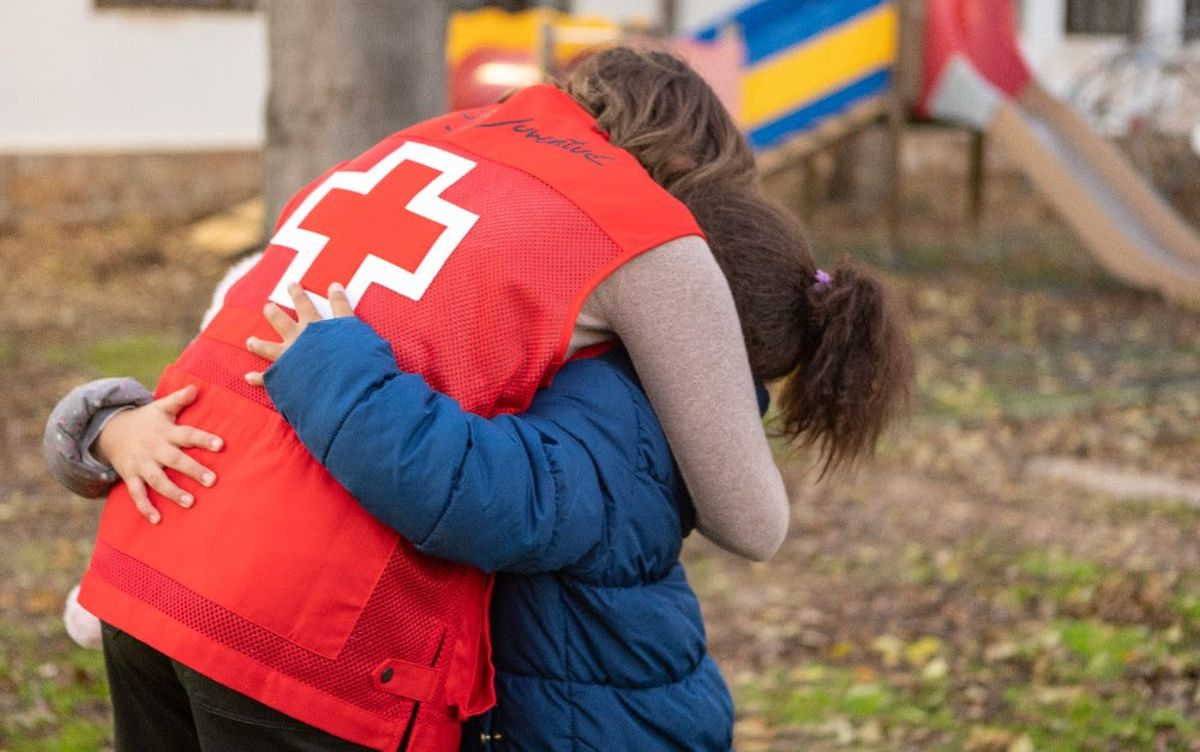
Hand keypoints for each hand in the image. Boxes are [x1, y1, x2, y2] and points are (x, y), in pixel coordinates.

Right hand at [94, 385, 223, 523]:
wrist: (109, 431)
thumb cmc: (145, 420)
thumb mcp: (160, 407)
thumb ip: (179, 399)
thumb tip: (196, 387)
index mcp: (166, 432)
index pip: (188, 435)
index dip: (204, 439)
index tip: (221, 445)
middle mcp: (154, 449)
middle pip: (175, 460)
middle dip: (193, 470)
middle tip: (212, 480)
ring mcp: (141, 464)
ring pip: (157, 480)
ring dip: (172, 492)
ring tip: (190, 502)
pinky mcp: (130, 476)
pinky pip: (137, 494)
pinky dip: (145, 508)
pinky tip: (157, 520)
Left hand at [244, 282, 352, 385]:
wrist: (338, 385)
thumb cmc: (348, 358)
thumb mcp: (352, 328)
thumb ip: (342, 307)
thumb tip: (335, 285)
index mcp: (313, 327)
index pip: (306, 305)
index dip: (301, 294)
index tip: (298, 284)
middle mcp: (297, 340)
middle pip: (281, 322)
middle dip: (273, 312)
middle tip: (268, 306)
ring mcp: (288, 359)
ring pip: (268, 348)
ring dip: (258, 344)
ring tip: (250, 341)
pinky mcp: (284, 378)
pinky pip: (268, 378)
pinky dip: (257, 378)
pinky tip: (248, 377)